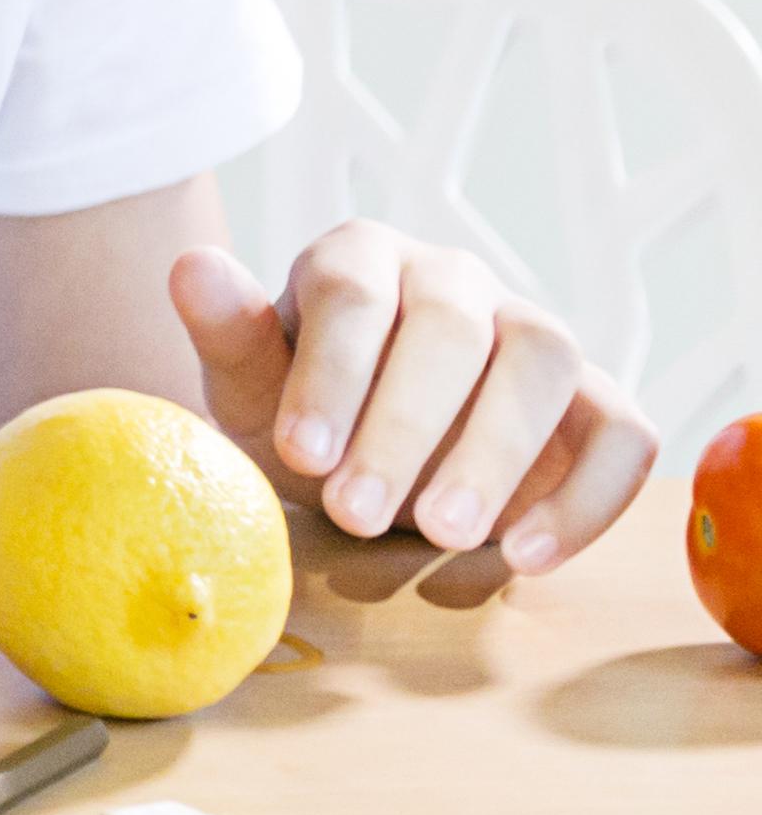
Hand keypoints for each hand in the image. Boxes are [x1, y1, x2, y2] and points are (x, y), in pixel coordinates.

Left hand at [170, 225, 654, 570]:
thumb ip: (228, 336)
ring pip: (544, 363)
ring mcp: (534, 329)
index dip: (328, 372)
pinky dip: (587, 496)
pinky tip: (526, 556)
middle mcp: (455, 278)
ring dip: (497, 453)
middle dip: (403, 426)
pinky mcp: (597, 399)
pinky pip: (623, 433)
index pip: (352, 293)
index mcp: (361, 258)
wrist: (372, 457)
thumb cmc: (308, 413)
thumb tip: (191, 266)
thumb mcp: (252, 388)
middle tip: (358, 514)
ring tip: (445, 535)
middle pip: (450, 329)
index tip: (300, 454)